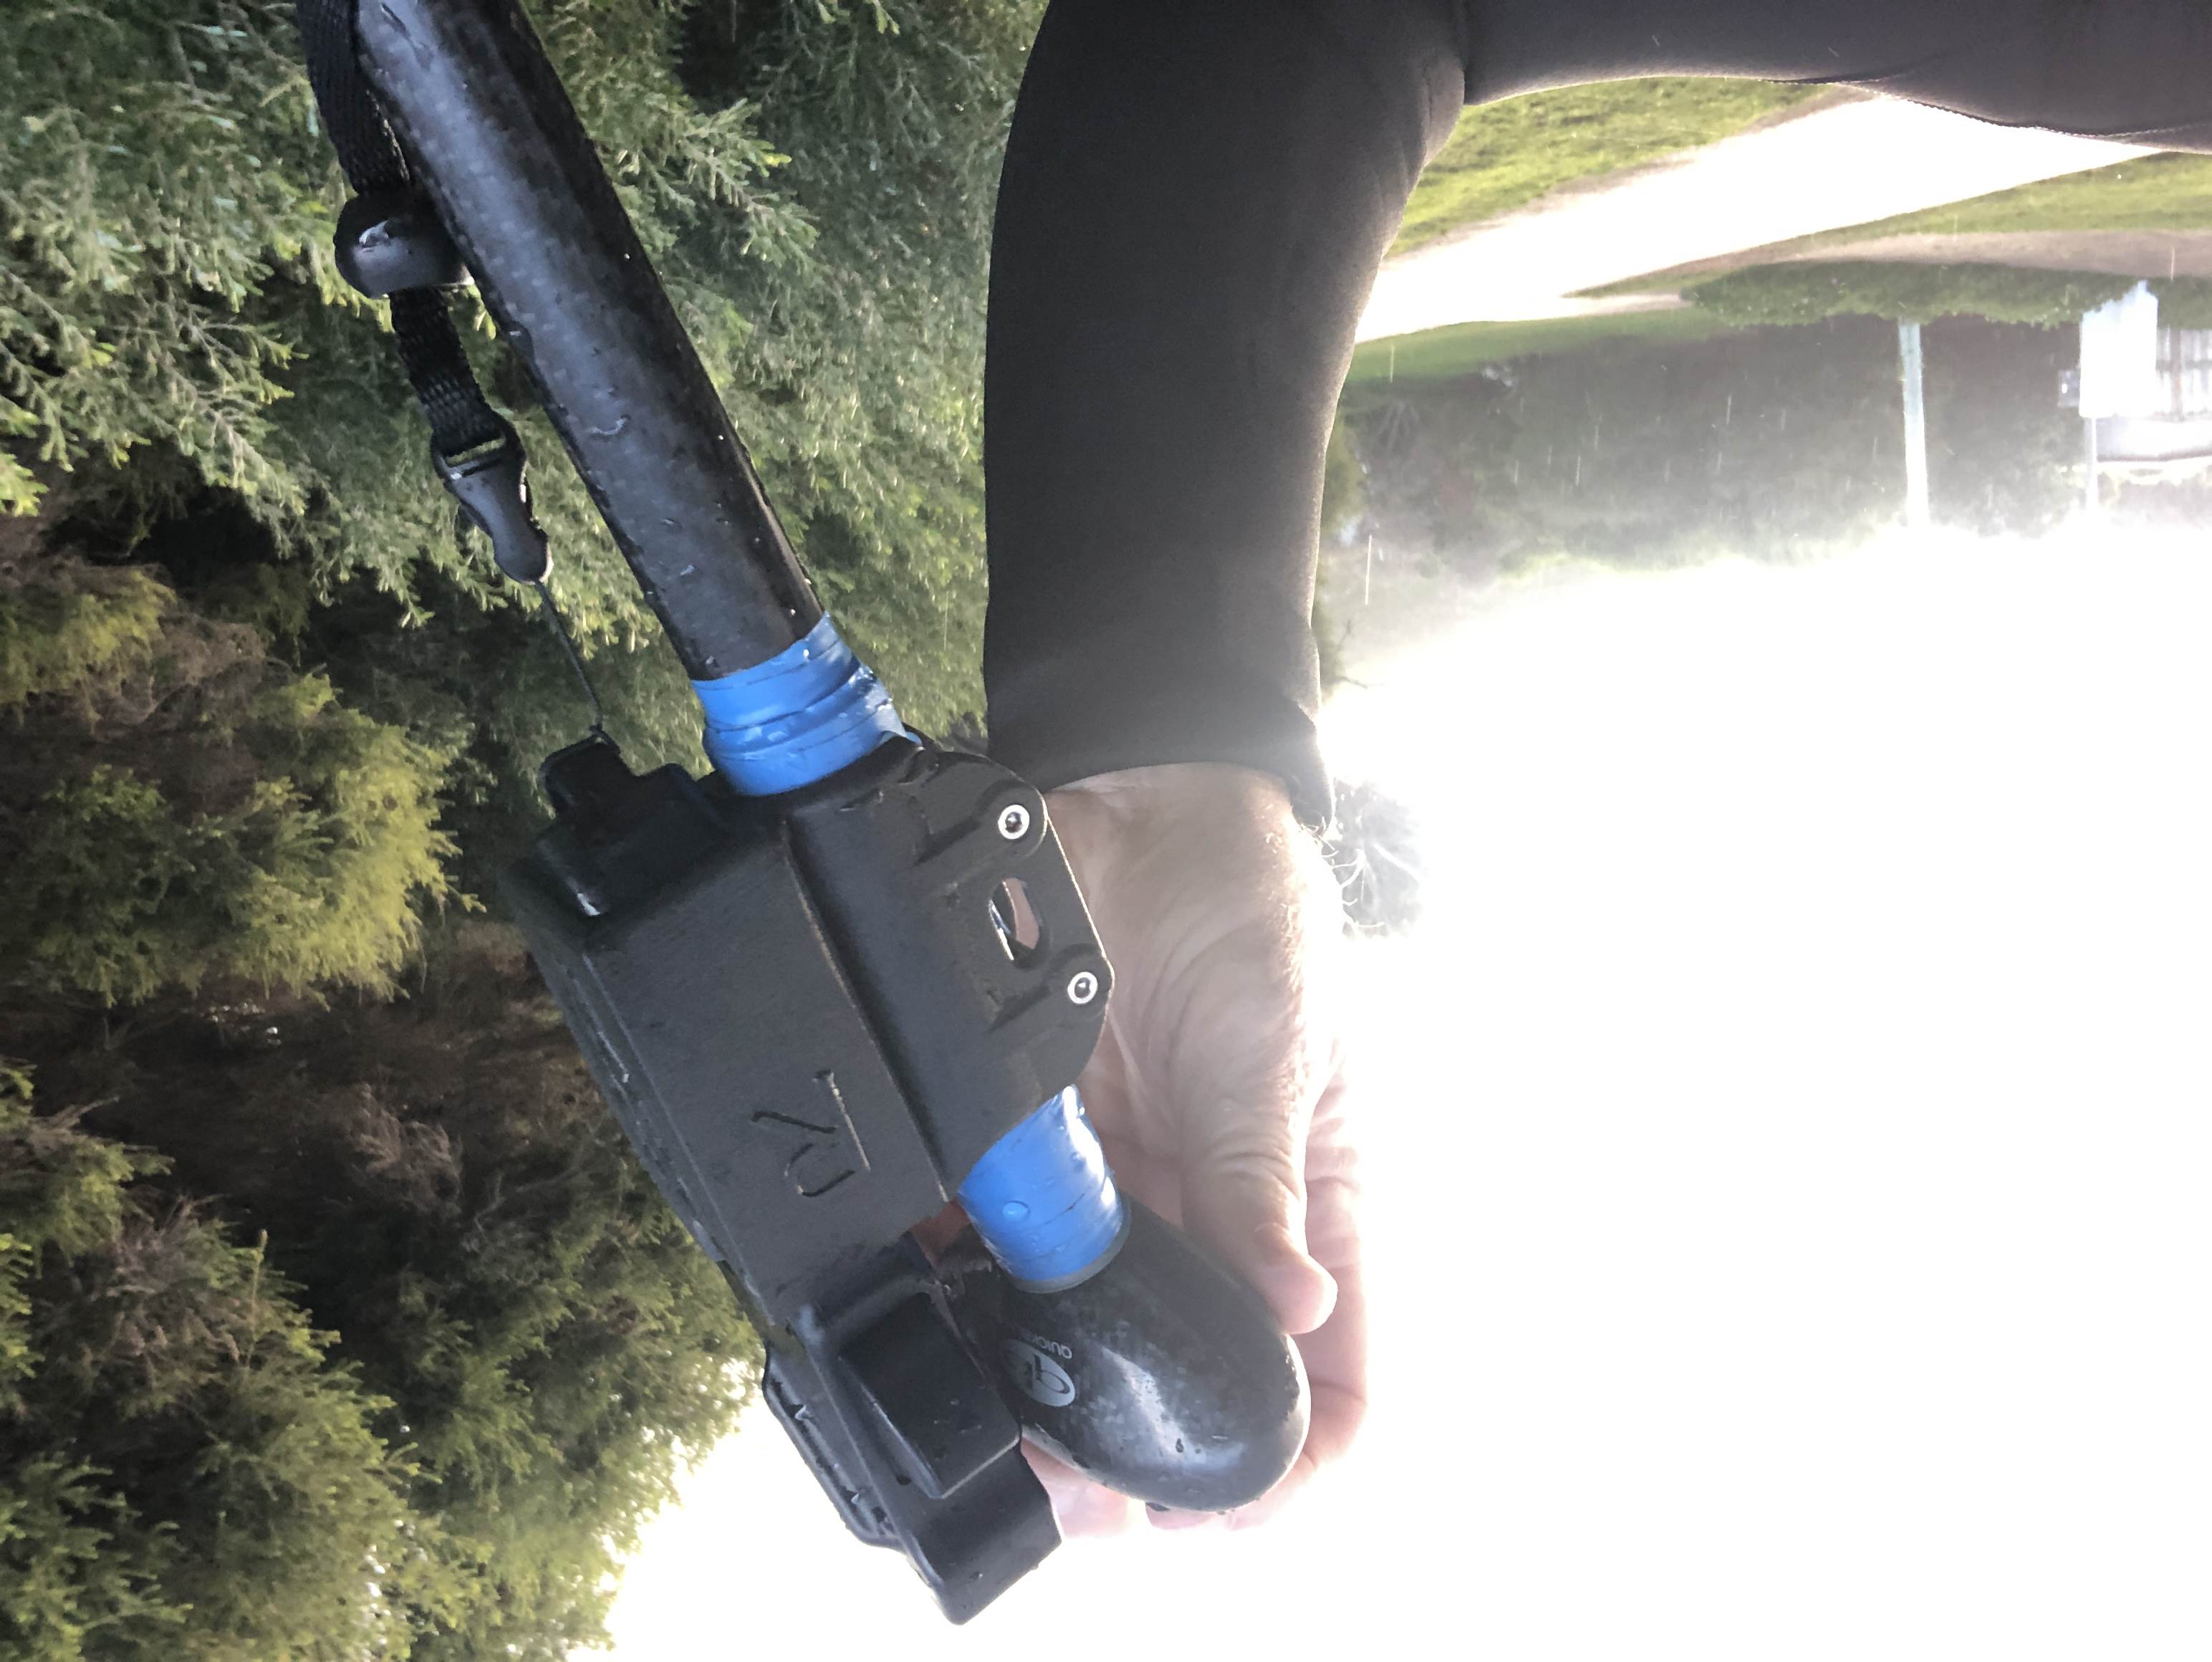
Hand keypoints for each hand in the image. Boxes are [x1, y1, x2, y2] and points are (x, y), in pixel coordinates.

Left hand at [1031, 762, 1364, 1535]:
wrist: (1141, 808)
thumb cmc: (1251, 908)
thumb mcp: (1280, 1044)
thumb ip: (1267, 1178)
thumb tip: (1300, 1307)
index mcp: (1308, 1203)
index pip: (1330, 1364)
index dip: (1290, 1455)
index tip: (1227, 1505)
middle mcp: (1213, 1217)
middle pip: (1195, 1372)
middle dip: (1150, 1453)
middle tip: (1094, 1495)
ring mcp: (1124, 1193)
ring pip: (1093, 1332)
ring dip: (1054, 1391)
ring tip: (1019, 1429)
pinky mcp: (1037, 1151)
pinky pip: (992, 1242)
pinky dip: (963, 1287)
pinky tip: (945, 1312)